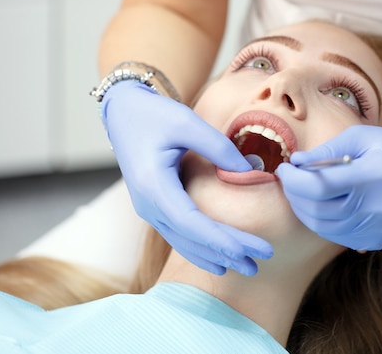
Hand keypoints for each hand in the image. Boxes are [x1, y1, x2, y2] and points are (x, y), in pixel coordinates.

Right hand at [101, 81, 272, 274]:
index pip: (192, 223)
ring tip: (247, 266)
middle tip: (257, 266)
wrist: (123, 114)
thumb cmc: (154, 115)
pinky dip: (200, 249)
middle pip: (191, 238)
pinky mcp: (155, 208)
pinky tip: (219, 260)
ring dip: (215, 256)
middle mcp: (148, 204)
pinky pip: (179, 235)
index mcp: (153, 185)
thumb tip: (249, 171)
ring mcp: (149, 209)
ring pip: (184, 242)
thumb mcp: (186, 122)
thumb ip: (218, 147)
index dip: (221, 240)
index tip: (250, 250)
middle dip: (226, 253)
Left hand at [275, 123, 381, 249]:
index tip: (285, 168)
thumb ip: (326, 151)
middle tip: (288, 179)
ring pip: (323, 228)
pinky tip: (320, 205)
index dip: (295, 180)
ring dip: (304, 210)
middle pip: (318, 210)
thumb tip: (296, 163)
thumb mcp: (362, 137)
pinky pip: (337, 236)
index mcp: (372, 177)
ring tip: (300, 192)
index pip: (320, 186)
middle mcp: (376, 208)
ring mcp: (377, 228)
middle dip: (294, 195)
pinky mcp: (377, 240)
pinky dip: (321, 222)